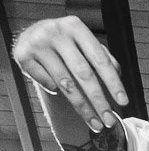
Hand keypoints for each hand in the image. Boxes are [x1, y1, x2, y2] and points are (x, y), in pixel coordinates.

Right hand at [12, 16, 128, 131]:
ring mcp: (38, 43)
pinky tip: (58, 92)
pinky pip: (46, 83)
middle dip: (99, 101)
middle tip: (110, 121)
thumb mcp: (84, 44)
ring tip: (96, 124)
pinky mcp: (23, 55)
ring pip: (65, 84)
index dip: (113, 82)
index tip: (123, 102)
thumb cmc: (66, 43)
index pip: (99, 59)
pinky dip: (54, 91)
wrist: (32, 35)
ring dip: (83, 108)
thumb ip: (103, 58)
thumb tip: (118, 75)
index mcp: (75, 26)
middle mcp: (56, 32)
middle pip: (83, 74)